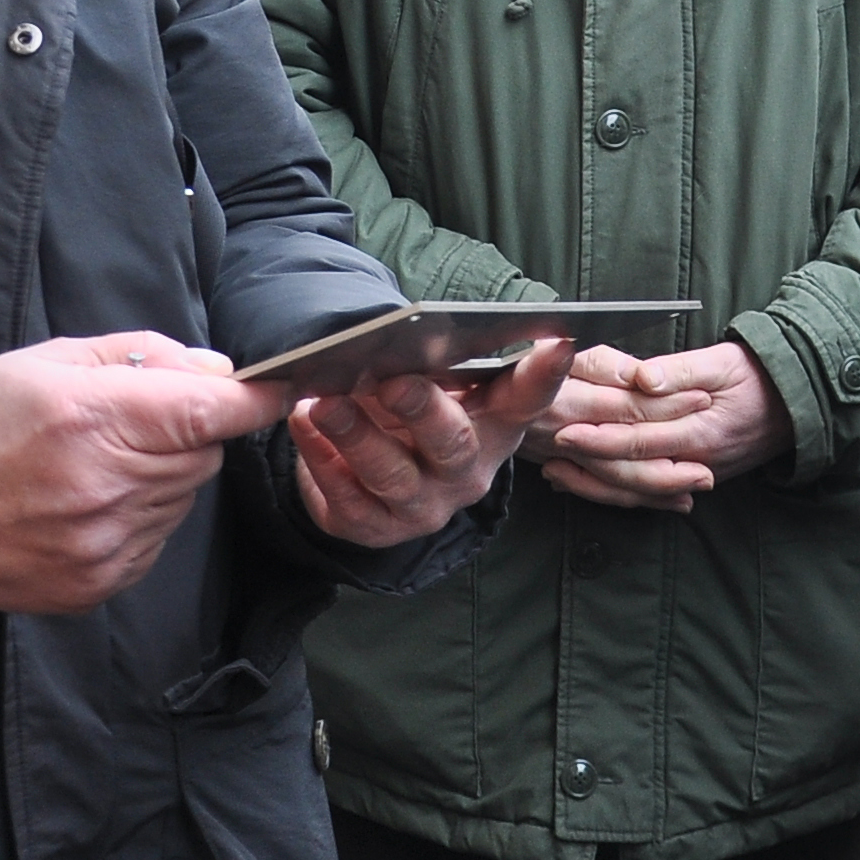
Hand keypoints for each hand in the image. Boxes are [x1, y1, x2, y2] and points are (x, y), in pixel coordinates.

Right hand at [0, 334, 289, 614]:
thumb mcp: (45, 361)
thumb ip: (140, 356)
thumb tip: (217, 371)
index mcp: (90, 418)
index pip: (208, 412)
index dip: (252, 400)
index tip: (275, 390)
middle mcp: (103, 487)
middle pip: (203, 453)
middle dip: (187, 431)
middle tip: (130, 421)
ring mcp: (101, 544)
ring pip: (183, 498)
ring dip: (162, 475)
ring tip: (96, 464)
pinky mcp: (95, 583)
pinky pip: (155, 540)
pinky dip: (139, 517)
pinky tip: (84, 503)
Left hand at [289, 344, 574, 549]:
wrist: (365, 472)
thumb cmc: (406, 412)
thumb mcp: (429, 384)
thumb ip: (434, 360)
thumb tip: (415, 331)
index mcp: (493, 427)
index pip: (526, 401)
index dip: (544, 375)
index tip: (557, 340)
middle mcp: (466, 472)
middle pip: (453, 444)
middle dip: (423, 411)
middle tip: (393, 380)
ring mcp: (422, 507)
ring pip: (392, 476)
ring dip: (356, 436)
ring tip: (323, 401)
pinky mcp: (375, 528)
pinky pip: (347, 501)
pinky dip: (320, 460)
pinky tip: (302, 423)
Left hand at [528, 341, 794, 510]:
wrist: (798, 402)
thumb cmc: (757, 374)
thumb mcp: (722, 361)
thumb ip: (680, 370)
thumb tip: (644, 377)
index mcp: (699, 431)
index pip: (638, 439)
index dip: (599, 437)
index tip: (565, 430)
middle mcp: (696, 461)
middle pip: (631, 472)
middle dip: (587, 465)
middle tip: (550, 453)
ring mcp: (697, 474)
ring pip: (638, 491)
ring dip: (596, 484)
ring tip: (558, 472)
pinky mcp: (697, 476)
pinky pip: (652, 493)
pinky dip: (620, 491)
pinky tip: (591, 481)